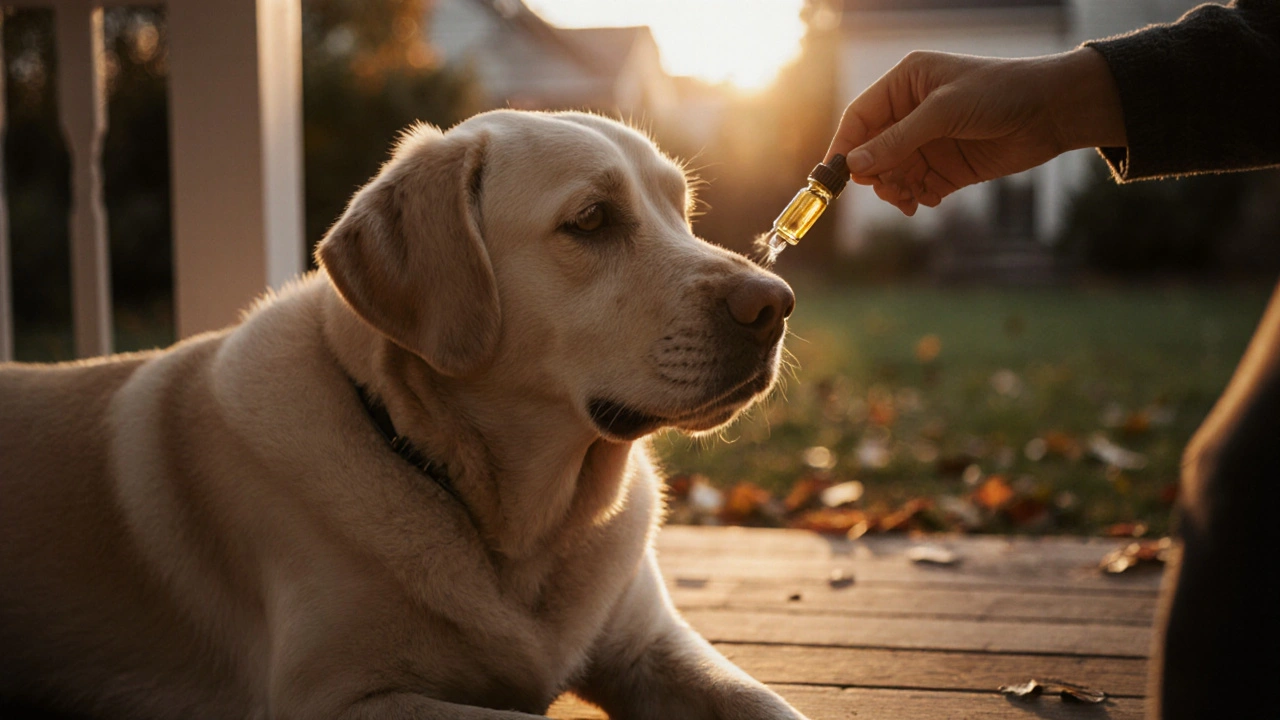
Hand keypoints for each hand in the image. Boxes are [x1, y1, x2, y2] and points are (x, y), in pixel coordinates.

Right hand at [826, 48, 1125, 214]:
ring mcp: (929, 142)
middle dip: (874, 173)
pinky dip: (915, 198)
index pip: (861, 116)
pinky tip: (927, 200)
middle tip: (884, 188)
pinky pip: (917, 188)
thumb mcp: (944, 111)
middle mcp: (912, 112)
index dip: (845, 145)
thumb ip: (898, 139)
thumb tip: (855, 164)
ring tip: (908, 199)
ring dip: (894, 190)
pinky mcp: (947, 168)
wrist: (1053, 111)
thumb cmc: (1000, 93)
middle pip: (873, 150)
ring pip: (893, 173)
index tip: (835, 174)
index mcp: (906, 84)